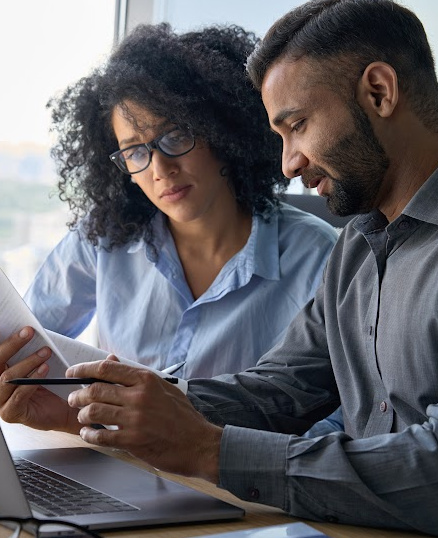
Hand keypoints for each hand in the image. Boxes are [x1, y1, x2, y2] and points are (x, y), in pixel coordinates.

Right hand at [0, 327, 79, 432]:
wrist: (67, 407)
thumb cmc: (51, 382)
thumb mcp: (37, 362)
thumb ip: (28, 350)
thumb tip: (27, 329)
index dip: (7, 340)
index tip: (20, 326)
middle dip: (13, 344)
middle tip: (30, 332)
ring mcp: (0, 402)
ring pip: (7, 378)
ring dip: (28, 362)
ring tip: (45, 352)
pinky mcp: (10, 413)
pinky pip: (18, 395)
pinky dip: (31, 381)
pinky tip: (44, 369)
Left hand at [66, 357, 222, 481]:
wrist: (198, 443)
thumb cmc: (182, 416)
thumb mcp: (163, 388)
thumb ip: (136, 376)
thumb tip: (111, 361)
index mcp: (146, 380)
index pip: (106, 369)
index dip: (84, 369)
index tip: (73, 372)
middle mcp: (139, 396)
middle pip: (95, 389)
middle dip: (78, 394)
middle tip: (73, 398)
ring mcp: (135, 419)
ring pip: (93, 411)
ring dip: (81, 414)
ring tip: (81, 416)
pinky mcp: (132, 440)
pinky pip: (100, 436)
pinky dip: (89, 435)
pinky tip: (88, 434)